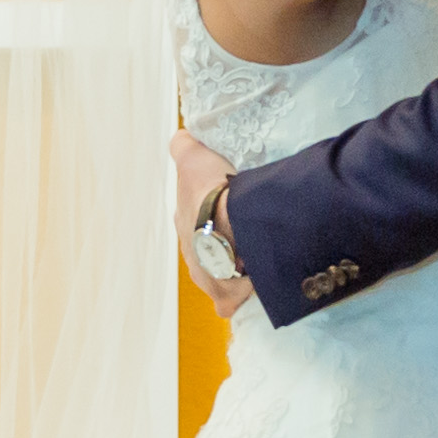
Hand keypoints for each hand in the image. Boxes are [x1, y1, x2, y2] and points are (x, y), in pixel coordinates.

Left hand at [171, 131, 248, 318]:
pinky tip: (257, 286)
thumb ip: (184, 147)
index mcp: (184, 227)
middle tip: (243, 233)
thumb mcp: (194, 159)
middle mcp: (191, 256)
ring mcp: (207, 280)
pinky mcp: (225, 298)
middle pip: (205, 250)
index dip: (207, 213)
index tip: (225, 207)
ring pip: (219, 275)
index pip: (192, 221)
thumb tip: (179, 138)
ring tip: (255, 257)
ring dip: (233, 268)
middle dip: (220, 244)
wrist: (235, 227)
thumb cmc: (212, 193)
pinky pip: (232, 299)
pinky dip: (243, 294)